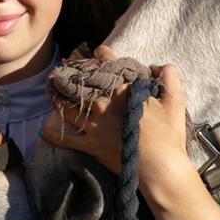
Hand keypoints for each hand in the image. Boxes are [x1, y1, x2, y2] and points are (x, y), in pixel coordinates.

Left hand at [41, 57, 192, 194]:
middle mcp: (104, 104)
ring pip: (69, 108)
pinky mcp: (91, 145)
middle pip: (82, 85)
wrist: (160, 168)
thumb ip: (169, 76)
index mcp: (123, 90)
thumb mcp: (176, 100)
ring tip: (54, 92)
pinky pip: (67, 139)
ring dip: (59, 99)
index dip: (102, 54)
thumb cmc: (169, 134)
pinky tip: (44, 130)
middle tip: (65, 72)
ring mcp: (95, 126)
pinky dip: (53, 135)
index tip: (98, 51)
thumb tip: (157, 66)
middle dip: (73, 76)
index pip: (108, 64)